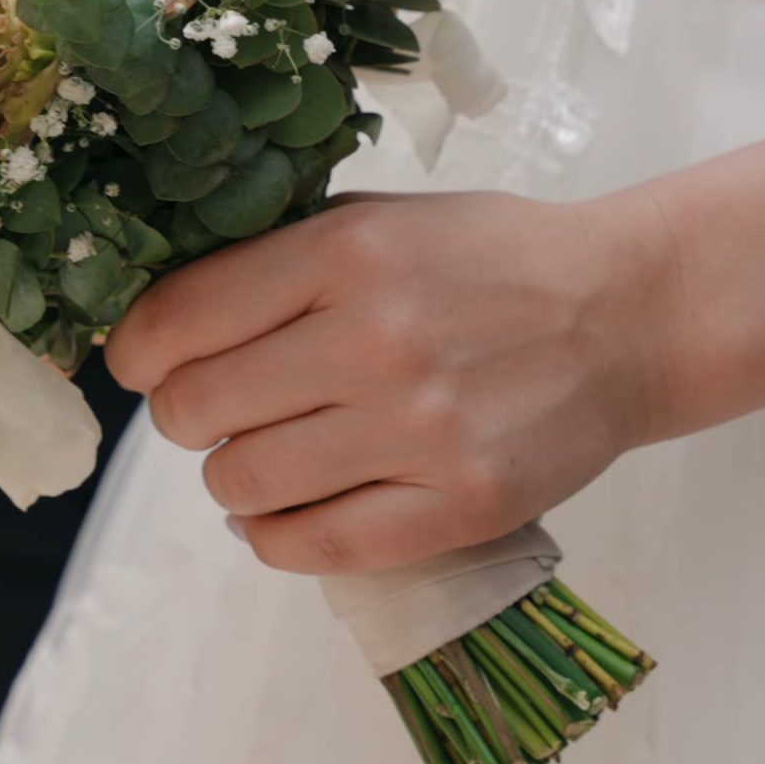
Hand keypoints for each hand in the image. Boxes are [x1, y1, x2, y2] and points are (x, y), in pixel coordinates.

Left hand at [106, 191, 675, 576]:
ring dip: (230, 475)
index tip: (142, 364)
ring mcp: (421, 427)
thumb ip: (274, 256)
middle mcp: (376, 337)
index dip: (136, 353)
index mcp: (346, 251)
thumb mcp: (378, 217)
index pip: (177, 320)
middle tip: (216, 407)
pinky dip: (274, 537)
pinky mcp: (461, 503)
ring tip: (260, 454)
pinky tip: (281, 513)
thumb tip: (154, 313)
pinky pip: (316, 546)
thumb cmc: (489, 261)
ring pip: (242, 481)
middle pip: (196, 407)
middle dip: (186, 413)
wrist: (628, 313)